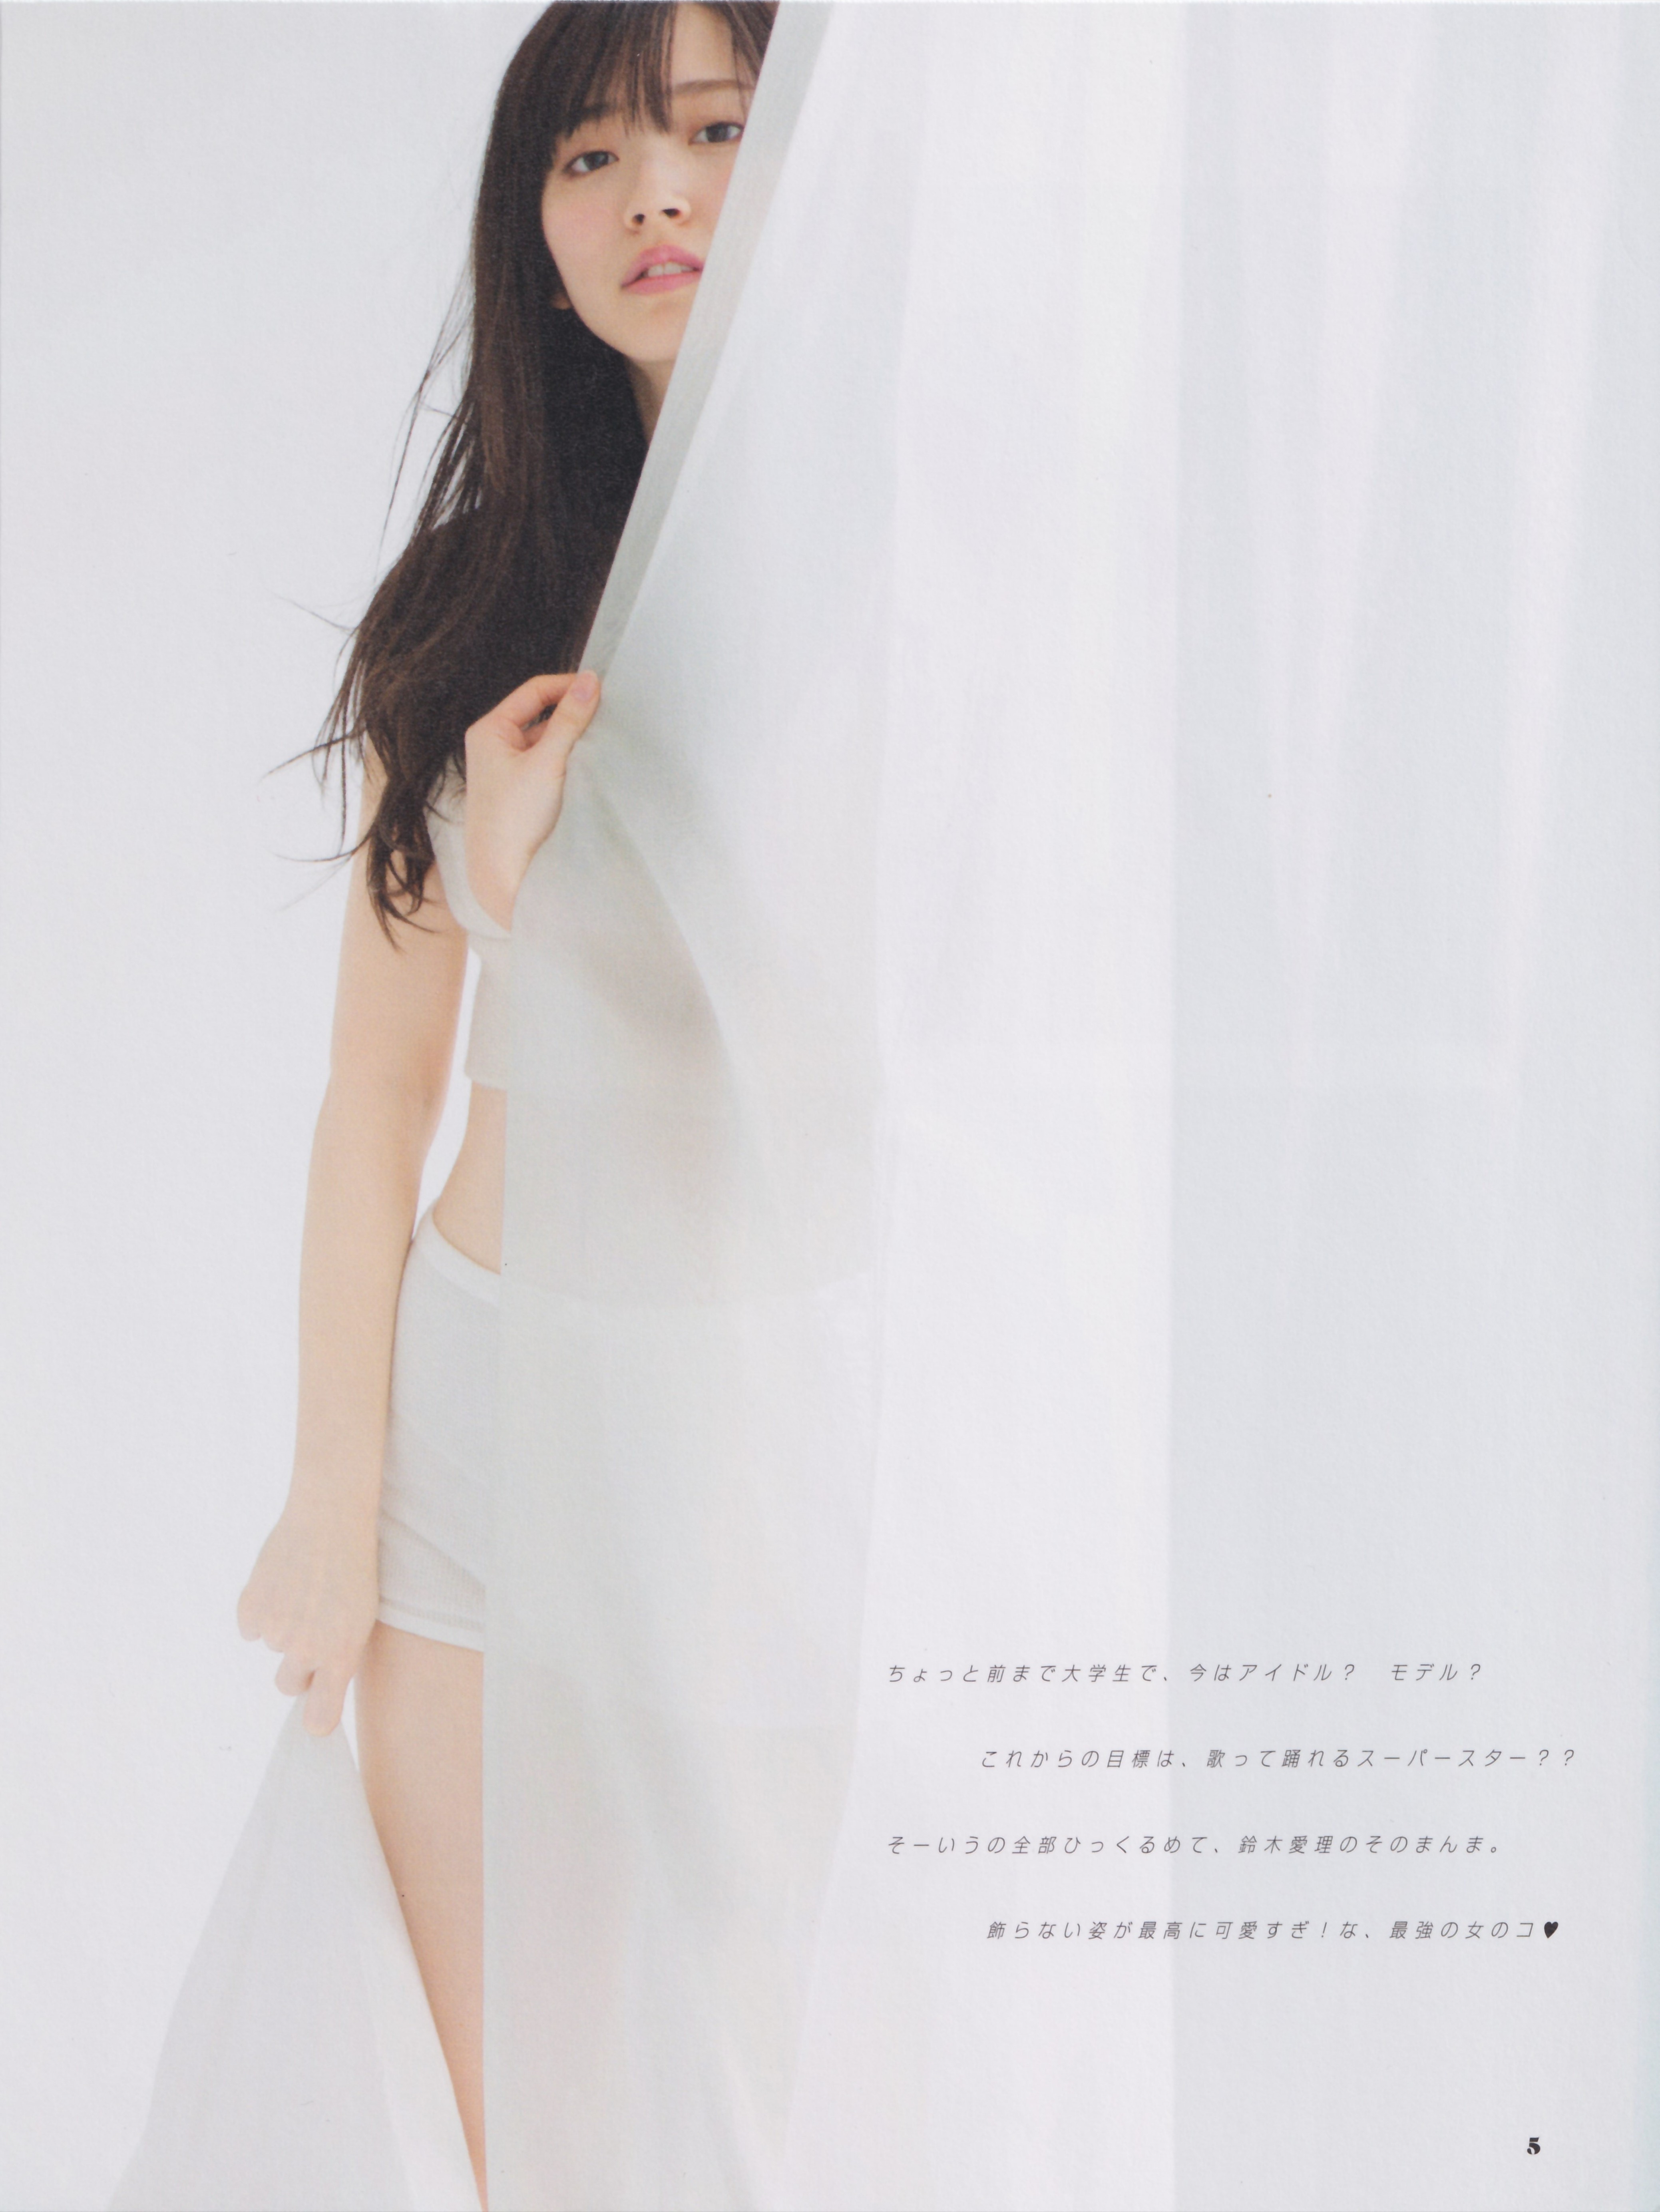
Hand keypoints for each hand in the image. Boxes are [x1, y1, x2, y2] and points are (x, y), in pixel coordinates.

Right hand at [236, 1501, 380, 1736]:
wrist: (331, 1518)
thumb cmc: (354, 1566)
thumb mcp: (361, 1616)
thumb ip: (339, 1654)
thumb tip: (319, 1687)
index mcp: (342, 1655)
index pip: (320, 1717)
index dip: (316, 1718)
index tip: (315, 1717)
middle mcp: (307, 1650)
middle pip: (290, 1685)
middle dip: (298, 1666)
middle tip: (311, 1627)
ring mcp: (276, 1631)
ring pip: (273, 1647)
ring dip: (283, 1627)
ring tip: (303, 1590)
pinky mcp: (251, 1610)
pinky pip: (251, 1626)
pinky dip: (261, 1610)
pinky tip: (281, 1583)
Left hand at [463, 670, 601, 928]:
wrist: (504, 877)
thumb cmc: (517, 819)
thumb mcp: (547, 762)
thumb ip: (570, 720)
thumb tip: (591, 681)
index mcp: (490, 731)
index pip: (535, 691)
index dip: (568, 686)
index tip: (601, 690)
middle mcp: (494, 748)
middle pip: (542, 717)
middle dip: (573, 717)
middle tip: (607, 718)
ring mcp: (507, 772)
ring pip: (548, 743)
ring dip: (573, 743)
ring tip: (601, 747)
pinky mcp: (521, 795)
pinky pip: (548, 767)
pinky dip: (569, 764)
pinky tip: (588, 772)